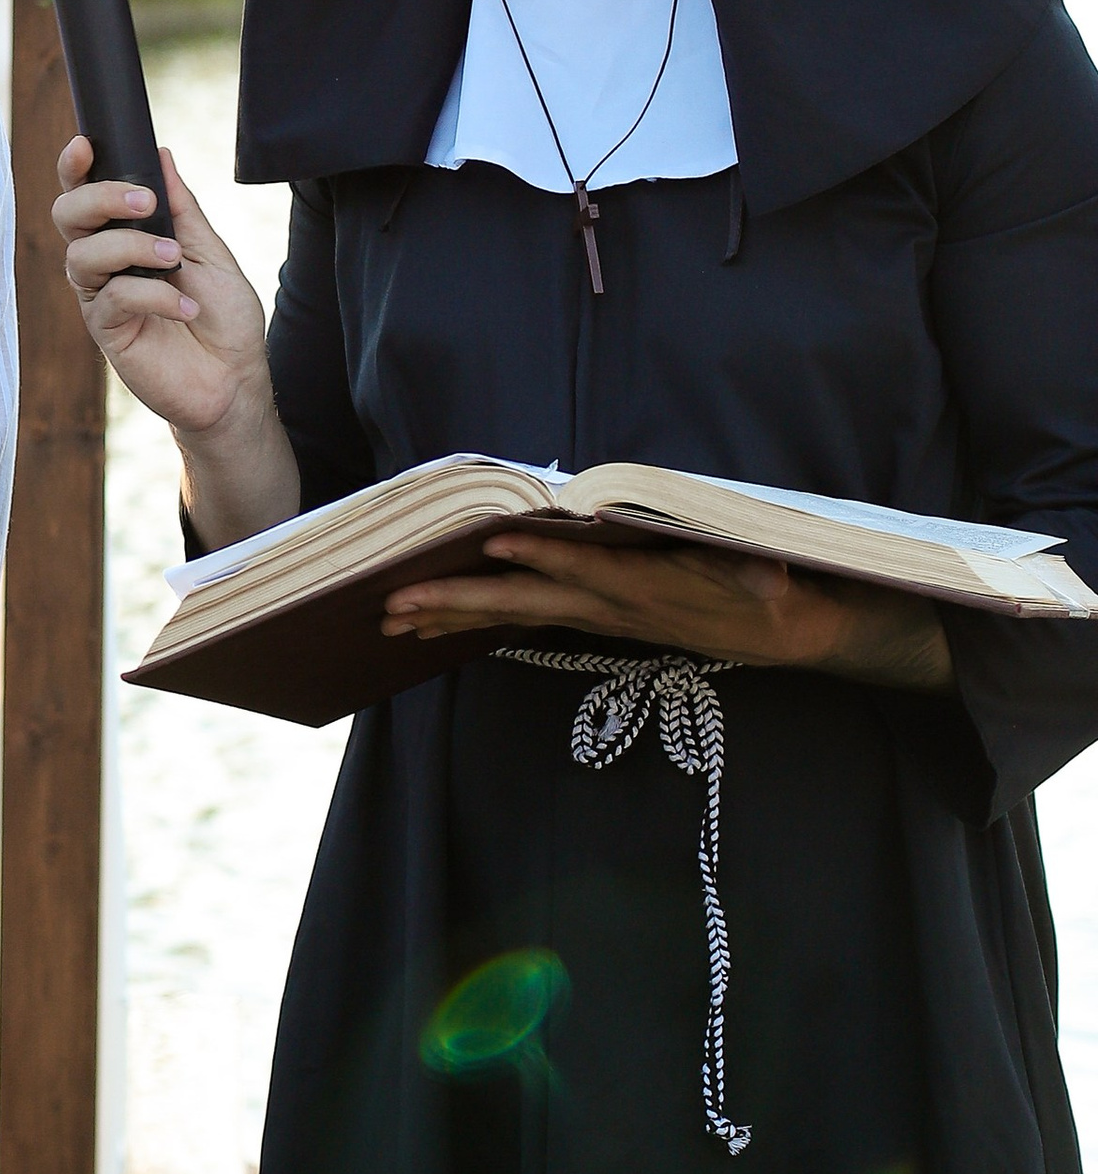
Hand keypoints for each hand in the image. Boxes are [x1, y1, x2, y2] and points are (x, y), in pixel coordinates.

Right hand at [51, 135, 296, 545]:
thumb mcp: (209, 251)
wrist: (235, 379)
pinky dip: (153, 295)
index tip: (87, 145)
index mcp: (124, 236)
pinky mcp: (107, 332)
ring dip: (128, 246)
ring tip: (172, 258)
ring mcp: (102, 297)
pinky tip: (186, 307)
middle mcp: (105, 263)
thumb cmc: (223, 317)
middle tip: (144, 202)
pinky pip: (112, 299)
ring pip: (80, 256)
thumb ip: (182, 207)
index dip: (75, 167)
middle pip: (68, 217)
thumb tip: (162, 153)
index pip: (86, 194)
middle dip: (99, 198)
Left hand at [382, 532, 954, 691]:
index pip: (587, 571)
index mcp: (646, 589)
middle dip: (457, 604)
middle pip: (524, 606)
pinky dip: (475, 620)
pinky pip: (525, 619)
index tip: (495, 544)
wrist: (784, 629)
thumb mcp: (768, 572)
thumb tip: (770, 572)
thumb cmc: (768, 586)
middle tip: (393, 605)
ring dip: (451, 617)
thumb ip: (757, 566)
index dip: (543, 560)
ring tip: (390, 617)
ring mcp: (598, 616)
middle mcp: (611, 607)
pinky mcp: (594, 617)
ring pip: (513, 617)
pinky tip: (431, 622)